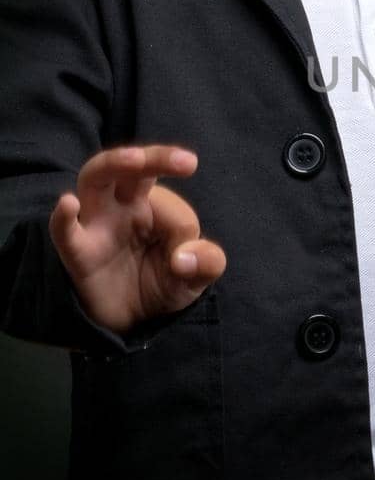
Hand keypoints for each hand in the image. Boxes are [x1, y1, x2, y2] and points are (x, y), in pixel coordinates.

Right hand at [48, 145, 225, 335]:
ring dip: (113, 164)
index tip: (186, 263)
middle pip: (132, 168)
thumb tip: (184, 259)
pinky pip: (65, 232)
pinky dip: (63, 218)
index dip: (183, 229)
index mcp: (155, 207)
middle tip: (188, 162)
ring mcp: (98, 225)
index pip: (171, 205)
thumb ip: (206, 263)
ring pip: (95, 178)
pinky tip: (68, 204)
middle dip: (157, 158)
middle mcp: (124, 207)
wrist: (132, 321)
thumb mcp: (196, 277)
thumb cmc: (162, 284)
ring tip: (135, 159)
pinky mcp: (78, 252)